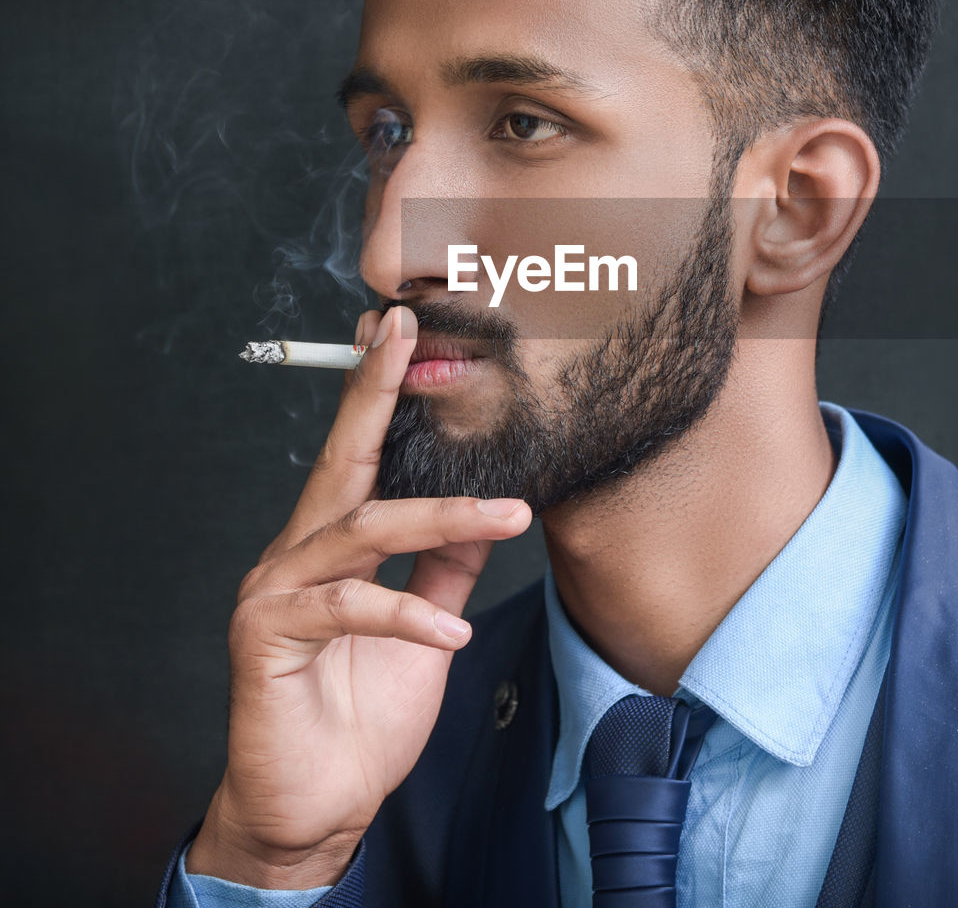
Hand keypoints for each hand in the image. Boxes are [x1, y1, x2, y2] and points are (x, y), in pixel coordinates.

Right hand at [185, 306, 532, 887]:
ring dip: (442, 518)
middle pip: (343, 459)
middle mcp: (297, 552)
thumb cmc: (362, 715)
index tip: (407, 331)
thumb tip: (489, 512)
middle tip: (407, 335)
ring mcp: (275, 590)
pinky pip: (346, 606)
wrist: (316, 809)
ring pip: (362, 528)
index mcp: (332, 544)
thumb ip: (445, 566)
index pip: (361, 455)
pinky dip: (405, 613)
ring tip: (509, 517)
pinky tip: (449, 632)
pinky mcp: (265, 636)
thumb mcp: (424, 625)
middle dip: (375, 392)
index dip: (381, 392)